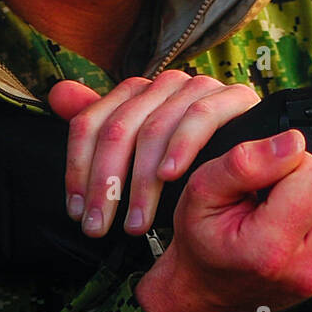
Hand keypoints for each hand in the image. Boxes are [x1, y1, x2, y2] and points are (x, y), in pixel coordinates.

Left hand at [50, 70, 261, 236]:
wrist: (254, 172)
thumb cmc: (193, 166)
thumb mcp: (140, 157)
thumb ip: (100, 129)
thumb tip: (57, 93)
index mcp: (138, 93)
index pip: (92, 122)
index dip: (78, 170)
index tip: (78, 214)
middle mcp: (164, 84)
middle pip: (118, 128)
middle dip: (105, 185)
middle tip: (101, 228)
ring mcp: (199, 86)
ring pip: (153, 127)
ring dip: (141, 182)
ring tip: (136, 222)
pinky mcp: (233, 96)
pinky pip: (199, 116)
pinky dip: (181, 147)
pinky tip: (170, 177)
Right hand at [134, 129, 311, 311]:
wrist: (211, 290)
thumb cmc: (206, 241)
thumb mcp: (202, 191)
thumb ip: (246, 163)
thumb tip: (293, 143)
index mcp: (270, 249)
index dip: (294, 163)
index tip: (270, 178)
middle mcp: (307, 267)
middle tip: (281, 190)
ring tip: (296, 199)